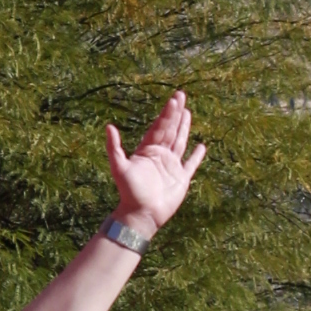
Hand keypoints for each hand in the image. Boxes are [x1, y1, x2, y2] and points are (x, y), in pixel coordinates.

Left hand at [104, 88, 205, 238]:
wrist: (141, 215)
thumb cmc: (129, 192)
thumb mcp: (119, 167)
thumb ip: (114, 147)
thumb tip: (108, 126)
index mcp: (148, 150)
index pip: (159, 127)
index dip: (167, 113)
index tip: (174, 99)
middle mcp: (160, 155)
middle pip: (171, 130)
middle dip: (176, 113)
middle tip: (181, 95)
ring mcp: (171, 166)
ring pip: (180, 142)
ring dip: (184, 128)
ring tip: (188, 113)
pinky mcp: (181, 179)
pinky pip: (191, 164)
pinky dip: (196, 156)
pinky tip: (201, 146)